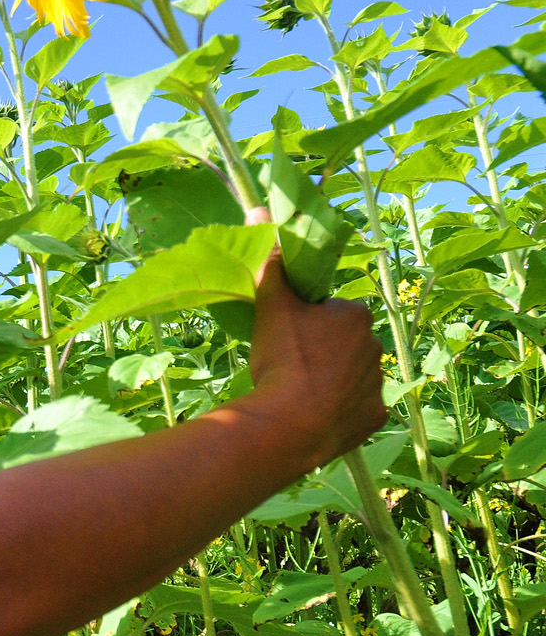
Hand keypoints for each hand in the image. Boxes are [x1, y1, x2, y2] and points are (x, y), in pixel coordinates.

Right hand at [246, 249, 386, 469]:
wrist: (292, 424)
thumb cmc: (285, 358)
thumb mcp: (272, 304)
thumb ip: (271, 260)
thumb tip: (257, 210)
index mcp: (356, 315)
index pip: (332, 310)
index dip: (309, 319)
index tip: (288, 333)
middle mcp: (375, 345)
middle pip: (344, 341)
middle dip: (323, 348)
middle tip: (289, 361)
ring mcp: (377, 384)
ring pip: (351, 374)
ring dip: (331, 378)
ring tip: (297, 390)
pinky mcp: (374, 417)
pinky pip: (356, 407)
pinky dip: (339, 409)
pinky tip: (314, 413)